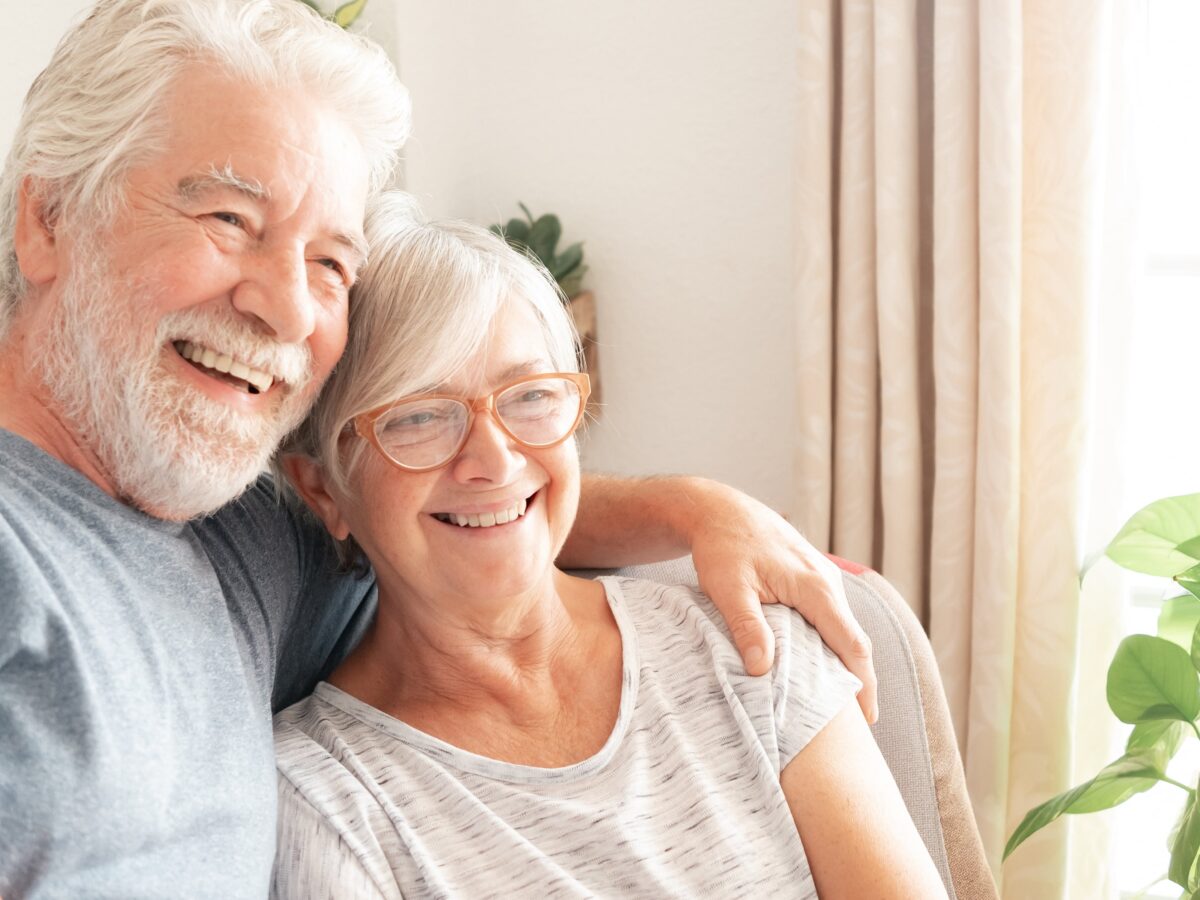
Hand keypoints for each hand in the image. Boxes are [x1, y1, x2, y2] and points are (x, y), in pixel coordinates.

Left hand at [686, 482, 877, 723]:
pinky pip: (831, 618)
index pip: (851, 644)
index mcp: (815, 587)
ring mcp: (823, 579)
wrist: (721, 510)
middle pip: (854, 641)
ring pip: (843, 629)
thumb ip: (747, 627)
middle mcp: (828, 582)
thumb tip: (763, 669)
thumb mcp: (728, 588)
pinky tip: (820, 668)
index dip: (862, 684)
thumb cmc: (723, 546)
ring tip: (839, 706)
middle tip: (857, 726)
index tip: (866, 720)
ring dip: (844, 664)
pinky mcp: (812, 580)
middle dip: (859, 681)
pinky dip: (832, 645)